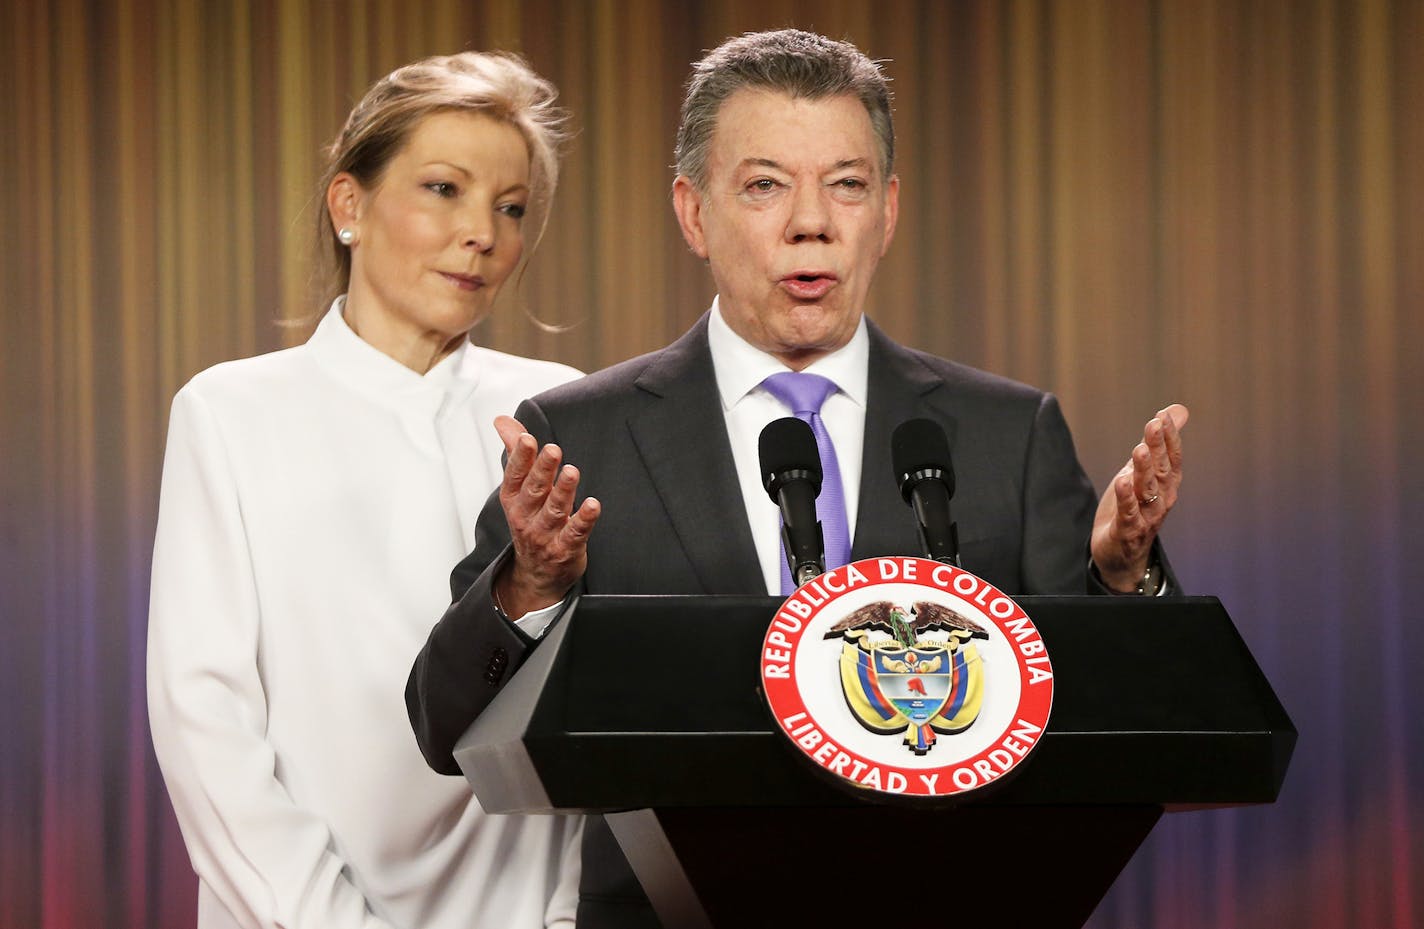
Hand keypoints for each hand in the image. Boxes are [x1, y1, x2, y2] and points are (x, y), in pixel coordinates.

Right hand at [491, 415, 600, 617]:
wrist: (535, 574)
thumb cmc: (530, 522)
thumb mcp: (519, 488)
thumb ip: (516, 452)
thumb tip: (502, 421)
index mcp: (513, 499)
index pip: (515, 476)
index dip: (521, 458)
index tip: (528, 439)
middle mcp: (526, 517)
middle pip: (534, 491)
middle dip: (543, 470)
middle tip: (553, 450)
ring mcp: (544, 535)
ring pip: (554, 511)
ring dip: (563, 491)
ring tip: (571, 472)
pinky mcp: (565, 549)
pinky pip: (575, 533)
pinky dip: (584, 520)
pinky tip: (593, 506)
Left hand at [1090, 404, 1188, 591]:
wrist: (1121, 555)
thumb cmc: (1134, 508)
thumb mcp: (1143, 471)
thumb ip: (1158, 443)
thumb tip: (1178, 410)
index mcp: (1166, 484)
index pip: (1171, 458)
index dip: (1169, 438)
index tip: (1162, 416)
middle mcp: (1161, 500)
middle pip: (1160, 470)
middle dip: (1158, 447)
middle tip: (1154, 425)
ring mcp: (1146, 517)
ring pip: (1147, 491)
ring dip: (1144, 470)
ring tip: (1140, 450)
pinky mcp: (1128, 532)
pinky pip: (1129, 514)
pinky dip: (1126, 499)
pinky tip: (1122, 482)